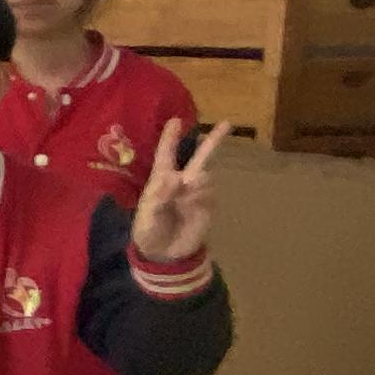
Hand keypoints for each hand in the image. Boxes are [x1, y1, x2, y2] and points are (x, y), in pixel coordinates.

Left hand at [131, 120, 227, 268]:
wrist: (165, 255)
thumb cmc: (149, 232)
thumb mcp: (147, 217)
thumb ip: (159, 197)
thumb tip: (177, 177)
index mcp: (161, 180)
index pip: (166, 155)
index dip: (170, 138)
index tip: (176, 120)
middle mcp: (182, 182)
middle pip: (199, 157)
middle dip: (213, 141)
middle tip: (226, 123)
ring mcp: (197, 193)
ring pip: (204, 177)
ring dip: (197, 182)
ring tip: (186, 192)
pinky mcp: (208, 206)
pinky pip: (210, 195)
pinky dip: (202, 198)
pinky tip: (193, 207)